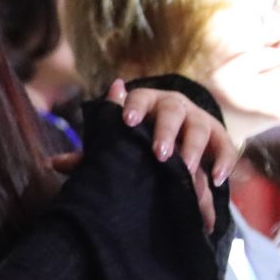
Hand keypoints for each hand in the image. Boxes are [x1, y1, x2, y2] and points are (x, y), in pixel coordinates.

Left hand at [105, 80, 238, 233]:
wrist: (177, 136)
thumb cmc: (138, 140)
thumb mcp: (119, 143)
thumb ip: (93, 153)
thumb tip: (54, 163)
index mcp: (146, 102)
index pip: (139, 99)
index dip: (133, 107)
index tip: (127, 122)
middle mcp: (174, 107)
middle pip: (172, 113)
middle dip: (167, 132)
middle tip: (160, 154)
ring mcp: (198, 121)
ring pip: (199, 130)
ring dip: (194, 149)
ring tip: (188, 170)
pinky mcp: (218, 138)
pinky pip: (226, 148)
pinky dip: (224, 162)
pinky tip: (217, 180)